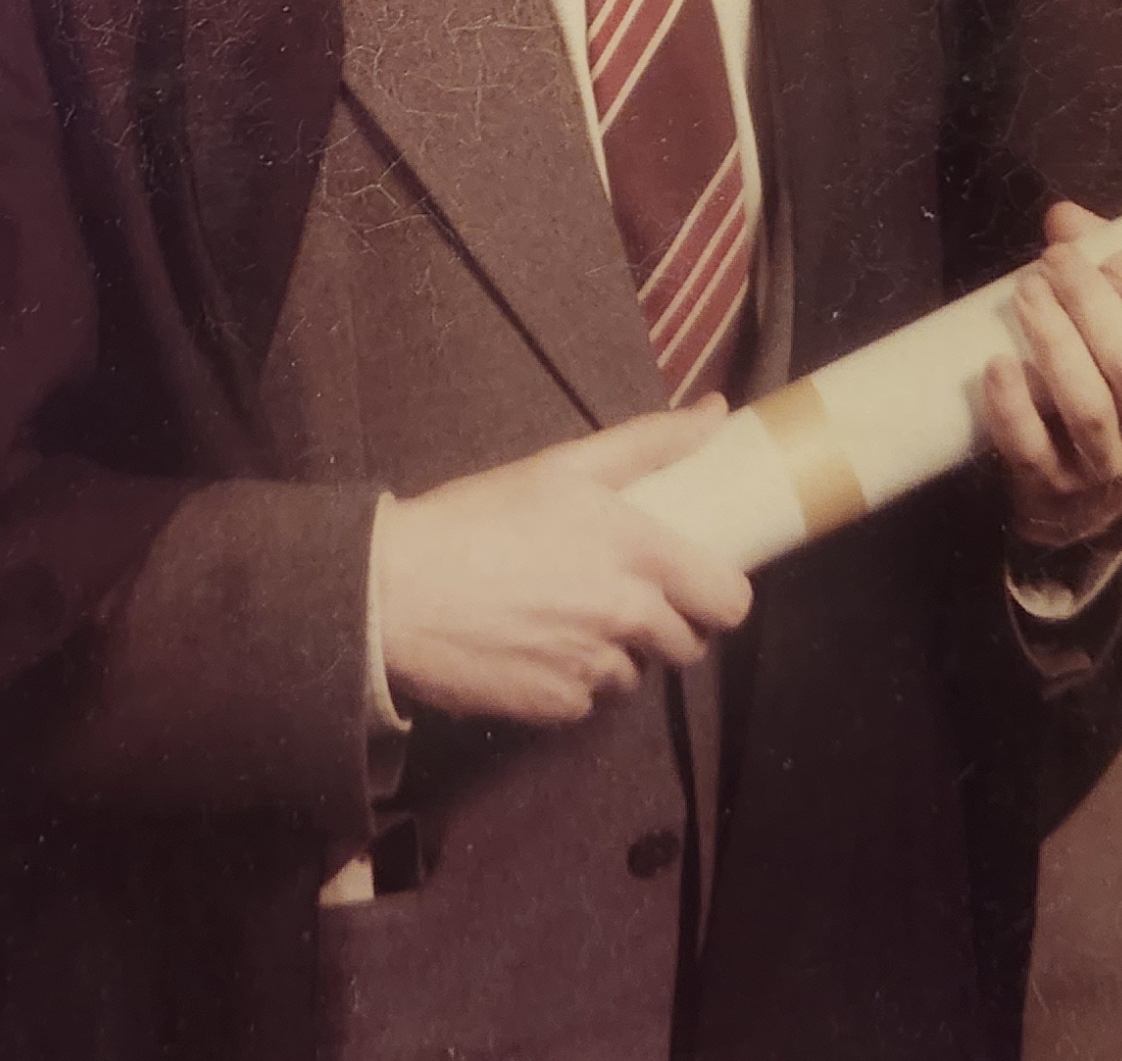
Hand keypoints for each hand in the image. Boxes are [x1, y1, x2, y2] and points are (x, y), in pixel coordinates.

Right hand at [371, 405, 751, 725]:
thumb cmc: (475, 517)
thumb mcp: (563, 465)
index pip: (728, 600)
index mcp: (636, 550)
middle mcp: (626, 615)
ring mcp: (593, 668)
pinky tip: (532, 647)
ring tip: (564, 618)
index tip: (695, 585)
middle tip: (622, 598)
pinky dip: (570, 680)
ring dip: (615, 653)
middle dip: (665, 625)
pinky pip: (588, 700)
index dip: (719, 595)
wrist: (393, 592)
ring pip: (635, 673)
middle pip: (688, 644)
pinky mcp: (559, 707)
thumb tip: (717, 414)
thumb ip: (649, 442)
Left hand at [981, 201, 1121, 551]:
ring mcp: (1108, 463)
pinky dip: (1013, 405)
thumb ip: (1106, 267)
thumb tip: (1064, 218)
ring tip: (1025, 292)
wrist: (1085, 485)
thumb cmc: (1109, 376)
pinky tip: (998, 364)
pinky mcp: (1053, 483)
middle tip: (1053, 263)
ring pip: (1087, 406)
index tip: (1115, 259)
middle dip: (1090, 305)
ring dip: (1053, 341)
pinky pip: (1033, 448)